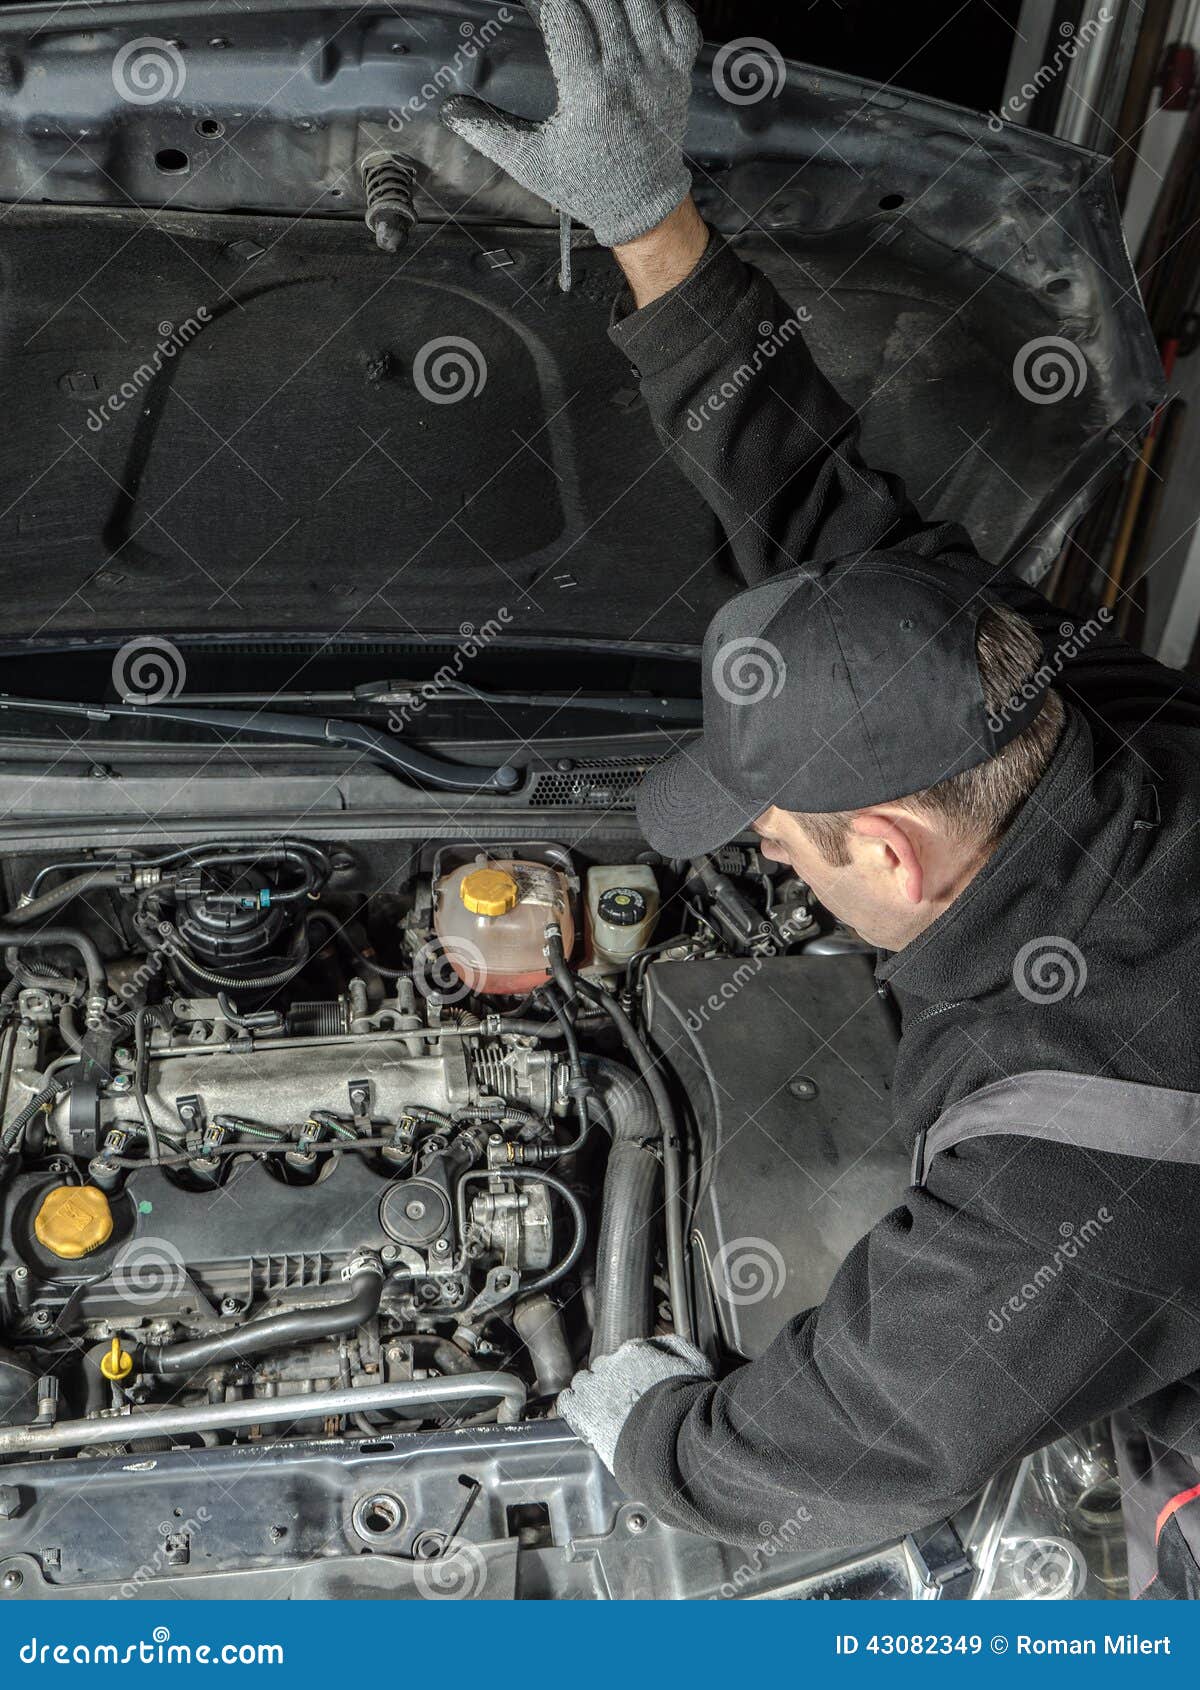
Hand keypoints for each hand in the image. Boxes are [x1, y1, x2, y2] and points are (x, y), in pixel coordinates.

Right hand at [441, 0, 702, 248]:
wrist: (643, 207)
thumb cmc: (586, 185)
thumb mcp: (531, 163)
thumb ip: (488, 132)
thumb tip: (450, 109)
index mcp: (588, 94)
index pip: (566, 16)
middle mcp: (627, 75)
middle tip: (561, 1)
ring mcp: (658, 70)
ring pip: (641, 0)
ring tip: (591, 5)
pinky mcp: (679, 71)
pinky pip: (678, 16)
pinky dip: (657, 3)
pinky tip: (632, 10)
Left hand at [557, 1334, 713, 1472]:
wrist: (669, 1437)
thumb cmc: (685, 1404)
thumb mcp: (696, 1365)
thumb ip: (679, 1346)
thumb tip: (666, 1342)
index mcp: (634, 1351)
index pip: (624, 1354)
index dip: (629, 1371)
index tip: (635, 1383)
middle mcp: (610, 1363)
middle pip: (603, 1367)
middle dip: (610, 1381)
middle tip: (623, 1401)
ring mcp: (593, 1386)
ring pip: (584, 1382)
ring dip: (591, 1394)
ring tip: (604, 1412)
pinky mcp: (581, 1409)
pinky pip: (567, 1401)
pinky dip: (572, 1407)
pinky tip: (582, 1416)